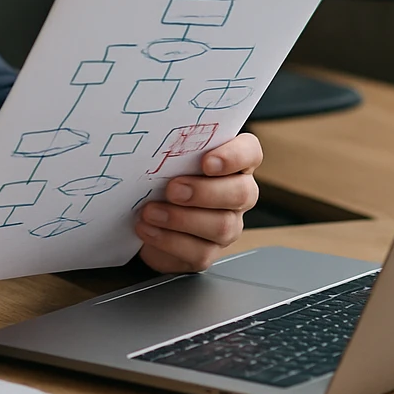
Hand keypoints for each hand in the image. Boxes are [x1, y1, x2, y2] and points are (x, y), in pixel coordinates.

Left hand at [135, 132, 261, 273]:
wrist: (143, 215)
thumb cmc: (161, 177)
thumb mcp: (167, 158)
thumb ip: (173, 148)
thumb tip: (155, 141)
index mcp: (233, 163)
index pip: (250, 152)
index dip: (234, 156)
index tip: (207, 162)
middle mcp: (237, 194)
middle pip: (241, 193)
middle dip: (205, 192)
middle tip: (172, 189)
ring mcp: (227, 225)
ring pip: (222, 226)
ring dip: (181, 218)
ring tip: (151, 211)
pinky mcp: (209, 251)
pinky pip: (200, 252)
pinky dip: (169, 240)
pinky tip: (148, 229)